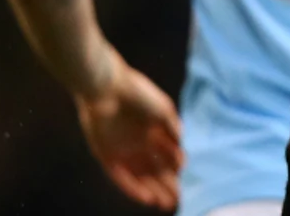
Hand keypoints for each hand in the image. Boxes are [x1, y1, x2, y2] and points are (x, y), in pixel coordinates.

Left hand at [74, 53, 183, 208]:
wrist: (106, 86)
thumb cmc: (137, 93)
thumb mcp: (163, 108)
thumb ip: (173, 127)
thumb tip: (182, 145)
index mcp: (152, 131)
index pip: (166, 155)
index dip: (175, 168)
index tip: (184, 178)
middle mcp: (138, 143)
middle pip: (154, 169)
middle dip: (167, 184)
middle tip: (177, 199)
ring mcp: (122, 150)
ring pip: (140, 176)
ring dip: (152, 190)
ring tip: (164, 204)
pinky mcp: (106, 155)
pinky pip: (120, 176)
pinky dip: (133, 188)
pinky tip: (146, 197)